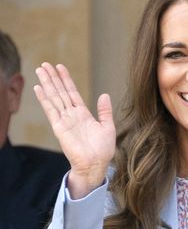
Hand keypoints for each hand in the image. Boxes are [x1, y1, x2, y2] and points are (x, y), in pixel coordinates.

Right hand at [34, 63, 115, 197]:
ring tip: (40, 70)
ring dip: (47, 83)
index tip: (60, 67)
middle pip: (60, 92)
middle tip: (45, 64)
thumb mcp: (108, 127)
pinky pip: (50, 110)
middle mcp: (72, 115)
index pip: (72, 92)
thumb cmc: (103, 150)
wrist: (96, 165)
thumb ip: (105, 111)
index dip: (66, 80)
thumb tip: (104, 95)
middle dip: (53, 78)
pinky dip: (44, 99)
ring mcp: (64, 120)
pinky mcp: (59, 128)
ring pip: (54, 97)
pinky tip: (38, 88)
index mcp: (83, 114)